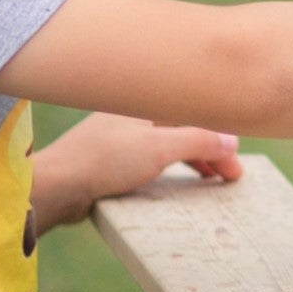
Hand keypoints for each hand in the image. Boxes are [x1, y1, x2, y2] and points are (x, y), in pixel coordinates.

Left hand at [26, 116, 244, 233]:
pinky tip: (176, 183)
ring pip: (168, 145)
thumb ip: (198, 140)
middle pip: (182, 129)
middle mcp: (132, 117)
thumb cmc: (103, 161)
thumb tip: (231, 140)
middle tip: (230, 176)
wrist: (57, 186)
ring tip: (211, 181)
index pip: (192, 116)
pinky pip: (152, 160)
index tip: (235, 163)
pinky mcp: (110, 161)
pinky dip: (172, 169)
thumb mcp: (158, 149)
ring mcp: (120, 139)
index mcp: (143, 105)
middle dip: (209, 150)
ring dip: (193, 160)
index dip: (219, 138)